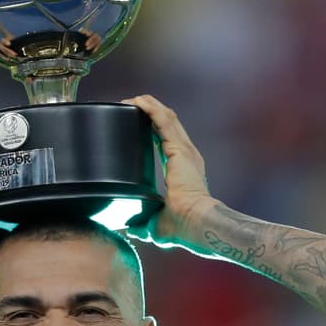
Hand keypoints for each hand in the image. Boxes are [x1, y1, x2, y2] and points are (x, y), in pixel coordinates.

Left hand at [122, 94, 217, 246]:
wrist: (197, 223)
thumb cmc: (184, 227)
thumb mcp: (158, 224)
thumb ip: (144, 223)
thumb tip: (132, 227)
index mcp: (184, 170)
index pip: (168, 141)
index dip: (152, 129)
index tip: (135, 124)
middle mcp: (187, 155)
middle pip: (168, 123)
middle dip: (149, 112)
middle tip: (128, 106)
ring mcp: (185, 150)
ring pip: (166, 117)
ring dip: (148, 105)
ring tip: (130, 99)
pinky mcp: (178, 148)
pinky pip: (162, 120)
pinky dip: (150, 108)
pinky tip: (137, 101)